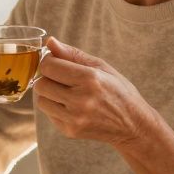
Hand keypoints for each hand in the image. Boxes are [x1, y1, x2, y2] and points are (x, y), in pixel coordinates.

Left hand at [34, 36, 153, 146]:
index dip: (49, 61)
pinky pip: (49, 114)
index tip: (56, 62)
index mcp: (90, 79)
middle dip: (47, 78)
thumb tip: (50, 42)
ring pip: (41, 101)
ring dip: (48, 94)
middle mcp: (80, 100)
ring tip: (66, 92)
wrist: (133, 125)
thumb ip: (73, 54)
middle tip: (61, 78)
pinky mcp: (70, 131)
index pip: (48, 66)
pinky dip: (55, 108)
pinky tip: (71, 106)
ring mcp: (74, 118)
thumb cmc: (118, 92)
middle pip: (41, 84)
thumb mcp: (101, 67)